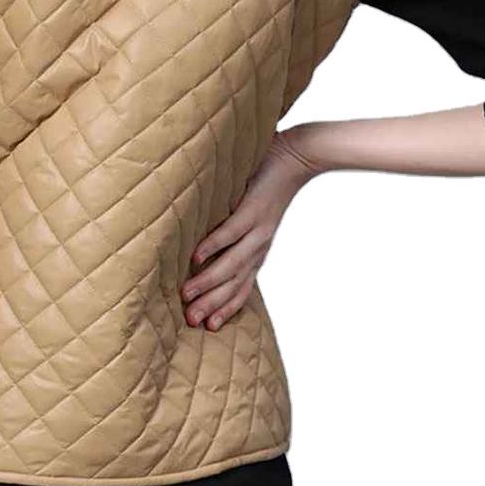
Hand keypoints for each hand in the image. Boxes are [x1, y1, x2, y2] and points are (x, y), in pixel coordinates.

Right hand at [180, 127, 320, 331]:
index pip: (241, 288)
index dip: (225, 308)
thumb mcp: (254, 217)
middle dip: (212, 304)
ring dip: (208, 281)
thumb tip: (206, 243)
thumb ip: (234, 231)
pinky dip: (213, 245)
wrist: (298, 158)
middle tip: (190, 320)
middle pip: (234, 283)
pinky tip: (196, 256)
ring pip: (231, 264)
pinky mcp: (252, 211)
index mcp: (258, 250)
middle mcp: (259, 246)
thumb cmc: (269, 184)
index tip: (207, 327)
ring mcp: (257, 230)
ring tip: (187, 295)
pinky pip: (230, 232)